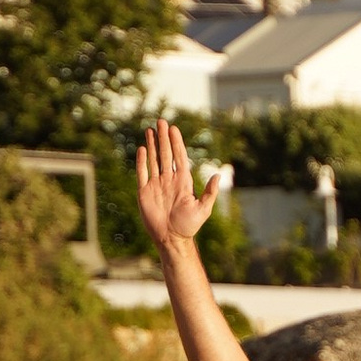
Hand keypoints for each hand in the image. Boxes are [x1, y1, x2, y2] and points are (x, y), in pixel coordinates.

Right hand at [136, 119, 223, 248]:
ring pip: (153, 160)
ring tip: (151, 130)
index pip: (179, 157)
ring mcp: (156, 185)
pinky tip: (142, 149)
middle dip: (163, 138)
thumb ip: (209, 192)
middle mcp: (169, 180)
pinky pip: (142, 173)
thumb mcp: (203, 209)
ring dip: (152, 145)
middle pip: (165, 154)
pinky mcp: (144, 192)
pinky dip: (142, 161)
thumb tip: (218, 175)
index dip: (176, 143)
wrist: (171, 239)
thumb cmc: (189, 226)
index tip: (174, 129)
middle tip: (162, 122)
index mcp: (183, 181)